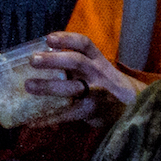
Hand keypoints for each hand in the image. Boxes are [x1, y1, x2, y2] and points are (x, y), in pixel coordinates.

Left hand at [20, 31, 137, 127]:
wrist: (131, 106)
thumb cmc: (104, 84)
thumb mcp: (96, 68)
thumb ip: (74, 65)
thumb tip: (38, 61)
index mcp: (97, 59)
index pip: (84, 44)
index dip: (66, 39)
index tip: (48, 39)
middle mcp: (98, 72)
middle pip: (76, 62)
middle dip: (54, 60)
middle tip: (33, 60)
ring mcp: (96, 92)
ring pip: (72, 88)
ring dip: (49, 87)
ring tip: (29, 85)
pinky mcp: (92, 111)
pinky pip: (69, 114)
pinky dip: (50, 117)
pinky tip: (33, 121)